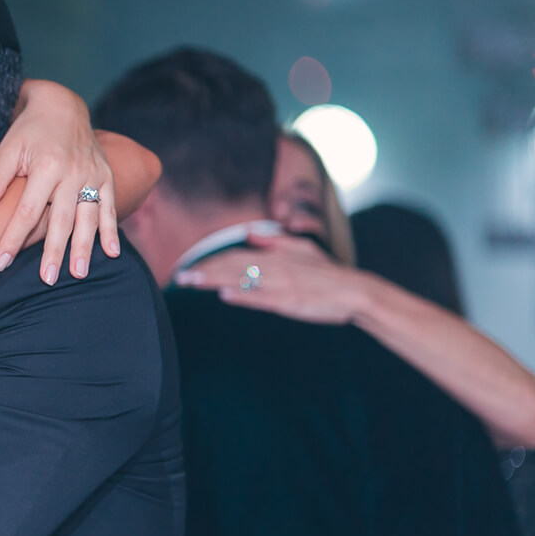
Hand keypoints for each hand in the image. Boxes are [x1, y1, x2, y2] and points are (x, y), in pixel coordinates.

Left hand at [0, 79, 118, 284]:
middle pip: (61, 219)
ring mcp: (92, 175)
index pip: (26, 211)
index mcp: (46, 166)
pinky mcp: (105, 176)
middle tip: (46, 280)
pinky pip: (109, 206)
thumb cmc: (29, 130)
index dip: (12, 239)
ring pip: (88, 217)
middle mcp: (72, 173)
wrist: (62, 105)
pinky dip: (112, 230)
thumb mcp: (9, 148)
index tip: (0, 263)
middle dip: (54, 251)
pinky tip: (112, 253)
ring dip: (84, 247)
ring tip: (79, 274)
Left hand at [174, 233, 366, 324]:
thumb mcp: (302, 249)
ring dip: (215, 281)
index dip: (211, 262)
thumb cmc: (327, 273)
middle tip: (179, 276)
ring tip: (191, 282)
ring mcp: (280, 285)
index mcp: (275, 257)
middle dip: (204, 271)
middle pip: (233, 267)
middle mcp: (274, 268)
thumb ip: (274, 242)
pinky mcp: (289, 301)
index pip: (235, 257)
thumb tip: (248, 234)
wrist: (355, 292)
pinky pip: (263, 298)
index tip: (188, 267)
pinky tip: (225, 295)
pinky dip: (244, 296)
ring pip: (242, 280)